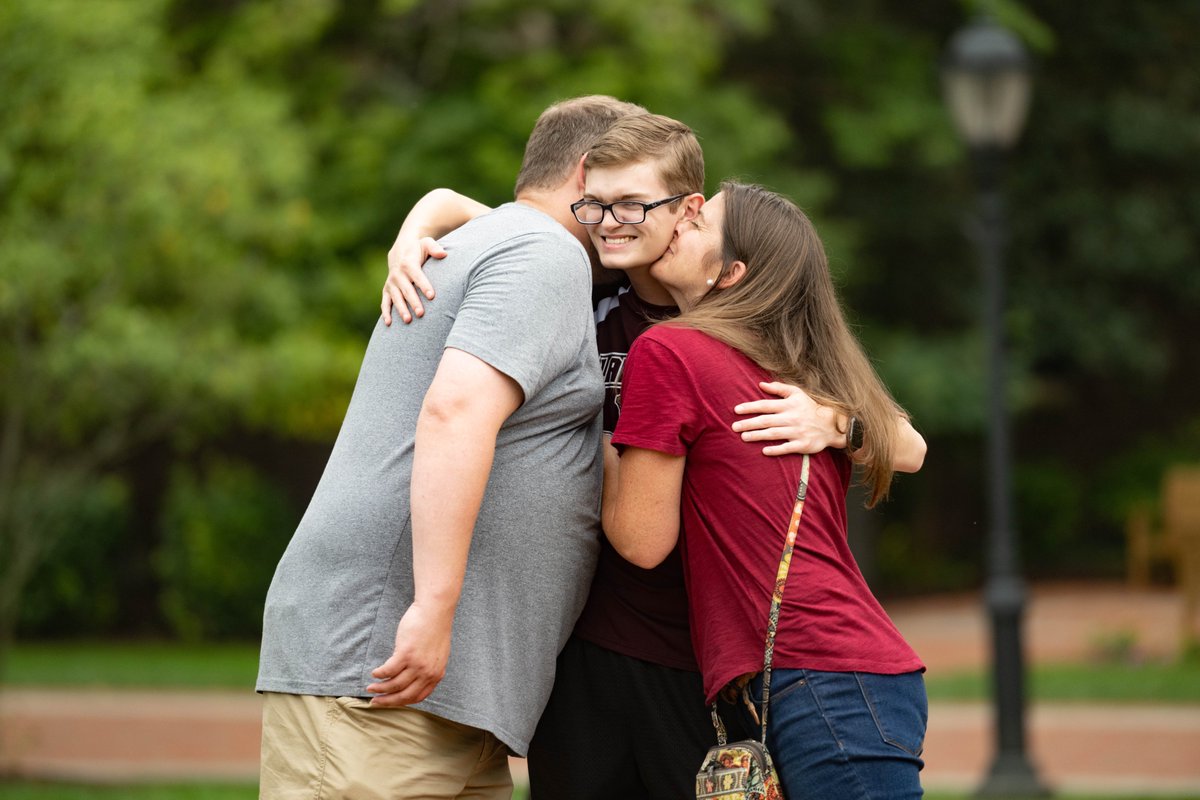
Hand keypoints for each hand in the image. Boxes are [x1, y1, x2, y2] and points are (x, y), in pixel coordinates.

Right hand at [366, 602, 452, 705]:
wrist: (435, 611)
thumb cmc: (434, 629)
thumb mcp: (437, 655)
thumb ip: (428, 668)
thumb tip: (414, 680)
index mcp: (436, 674)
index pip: (417, 697)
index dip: (401, 702)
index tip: (390, 702)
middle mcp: (427, 673)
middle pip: (404, 695)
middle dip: (387, 701)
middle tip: (375, 702)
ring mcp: (417, 664)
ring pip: (394, 685)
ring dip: (380, 689)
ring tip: (370, 688)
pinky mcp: (405, 653)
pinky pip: (388, 670)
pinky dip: (379, 674)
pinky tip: (374, 673)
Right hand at [381, 236, 446, 324]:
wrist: (401, 249)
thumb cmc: (418, 248)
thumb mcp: (426, 243)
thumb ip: (435, 248)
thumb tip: (443, 254)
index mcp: (408, 263)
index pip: (417, 276)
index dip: (424, 285)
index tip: (432, 296)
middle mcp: (398, 274)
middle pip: (407, 290)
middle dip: (414, 302)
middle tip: (421, 313)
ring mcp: (391, 283)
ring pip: (396, 298)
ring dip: (401, 309)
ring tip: (408, 320)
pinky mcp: (387, 290)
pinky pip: (385, 302)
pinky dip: (385, 312)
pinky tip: (389, 323)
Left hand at [731, 381, 845, 455]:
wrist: (831, 424)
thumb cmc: (810, 407)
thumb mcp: (797, 393)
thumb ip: (779, 388)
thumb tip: (761, 384)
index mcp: (789, 405)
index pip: (765, 405)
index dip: (750, 407)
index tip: (736, 410)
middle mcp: (791, 418)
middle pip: (766, 421)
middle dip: (748, 423)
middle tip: (734, 427)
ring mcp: (797, 432)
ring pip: (773, 434)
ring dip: (757, 436)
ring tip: (743, 437)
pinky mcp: (802, 444)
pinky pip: (787, 448)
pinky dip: (775, 449)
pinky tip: (764, 451)